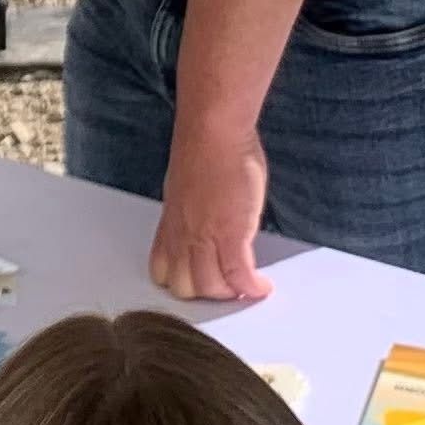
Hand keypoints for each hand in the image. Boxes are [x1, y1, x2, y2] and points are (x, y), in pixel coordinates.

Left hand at [148, 124, 272, 301]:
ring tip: (246, 287)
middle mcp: (183, 234)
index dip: (182, 280)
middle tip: (228, 287)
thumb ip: (192, 210)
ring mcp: (205, 236)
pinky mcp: (231, 234)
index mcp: (170, 222)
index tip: (201, 280)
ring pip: (210, 287)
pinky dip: (252, 287)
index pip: (162, 270)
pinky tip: (262, 286)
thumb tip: (206, 221)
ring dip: (230, 293)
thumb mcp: (186, 186)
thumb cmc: (204, 147)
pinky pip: (240, 276)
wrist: (213, 131)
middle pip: (184, 286)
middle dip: (206, 294)